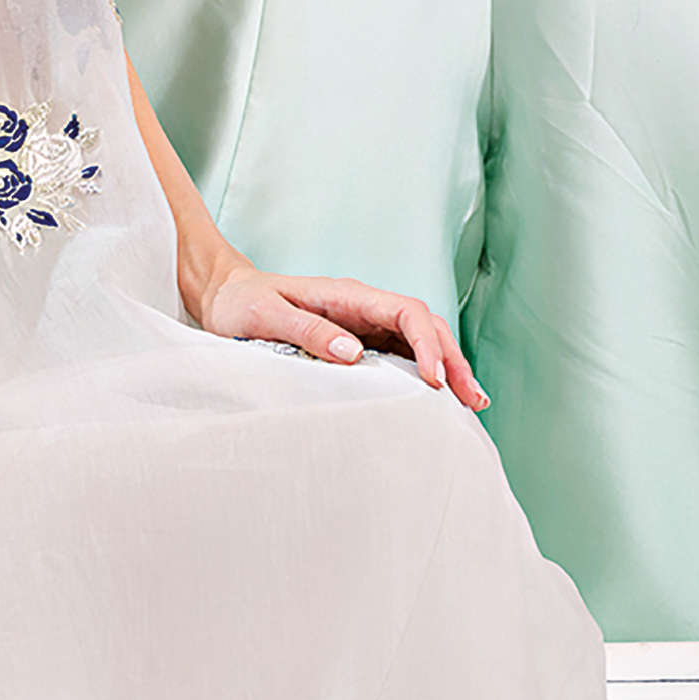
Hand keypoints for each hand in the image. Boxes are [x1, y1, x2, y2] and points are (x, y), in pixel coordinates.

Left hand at [195, 265, 486, 410]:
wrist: (225, 296)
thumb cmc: (242, 303)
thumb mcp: (267, 315)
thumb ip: (308, 332)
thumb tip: (354, 353)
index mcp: (348, 295)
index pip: (405, 311)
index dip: (427, 344)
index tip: (434, 381)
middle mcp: (364, 306)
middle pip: (425, 325)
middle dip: (452, 359)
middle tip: (473, 401)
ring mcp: (365, 323)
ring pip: (420, 339)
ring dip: (447, 368)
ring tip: (471, 404)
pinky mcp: (360, 340)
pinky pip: (402, 354)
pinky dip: (426, 374)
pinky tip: (439, 398)